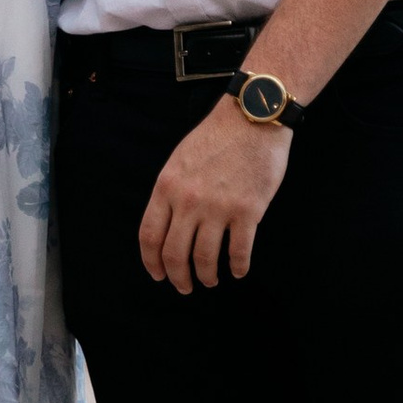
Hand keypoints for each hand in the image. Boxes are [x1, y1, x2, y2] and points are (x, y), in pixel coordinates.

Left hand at [139, 98, 291, 292]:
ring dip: (207, 276)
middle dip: (178, 278)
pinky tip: (238, 271)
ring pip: (206, 259)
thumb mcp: (179, 160)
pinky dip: (238, 267)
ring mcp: (219, 207)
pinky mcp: (248, 211)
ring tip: (210, 280)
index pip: (149, 236)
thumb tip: (166, 225)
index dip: (151, 262)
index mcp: (167, 186)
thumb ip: (170, 192)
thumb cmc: (216, 137)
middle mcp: (189, 201)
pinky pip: (239, 251)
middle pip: (175, 254)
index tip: (158, 274)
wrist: (252, 116)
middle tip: (184, 286)